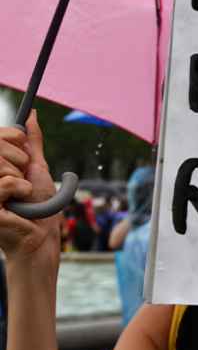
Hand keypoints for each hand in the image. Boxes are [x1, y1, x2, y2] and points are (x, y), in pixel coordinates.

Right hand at [0, 112, 59, 267]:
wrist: (42, 233)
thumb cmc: (39, 203)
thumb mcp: (36, 165)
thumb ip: (32, 141)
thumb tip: (30, 115)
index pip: (0, 135)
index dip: (15, 140)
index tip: (24, 152)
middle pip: (0, 148)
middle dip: (20, 162)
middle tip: (23, 180)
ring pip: (2, 165)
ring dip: (21, 179)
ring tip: (21, 194)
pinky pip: (5, 183)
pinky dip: (21, 190)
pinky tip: (18, 203)